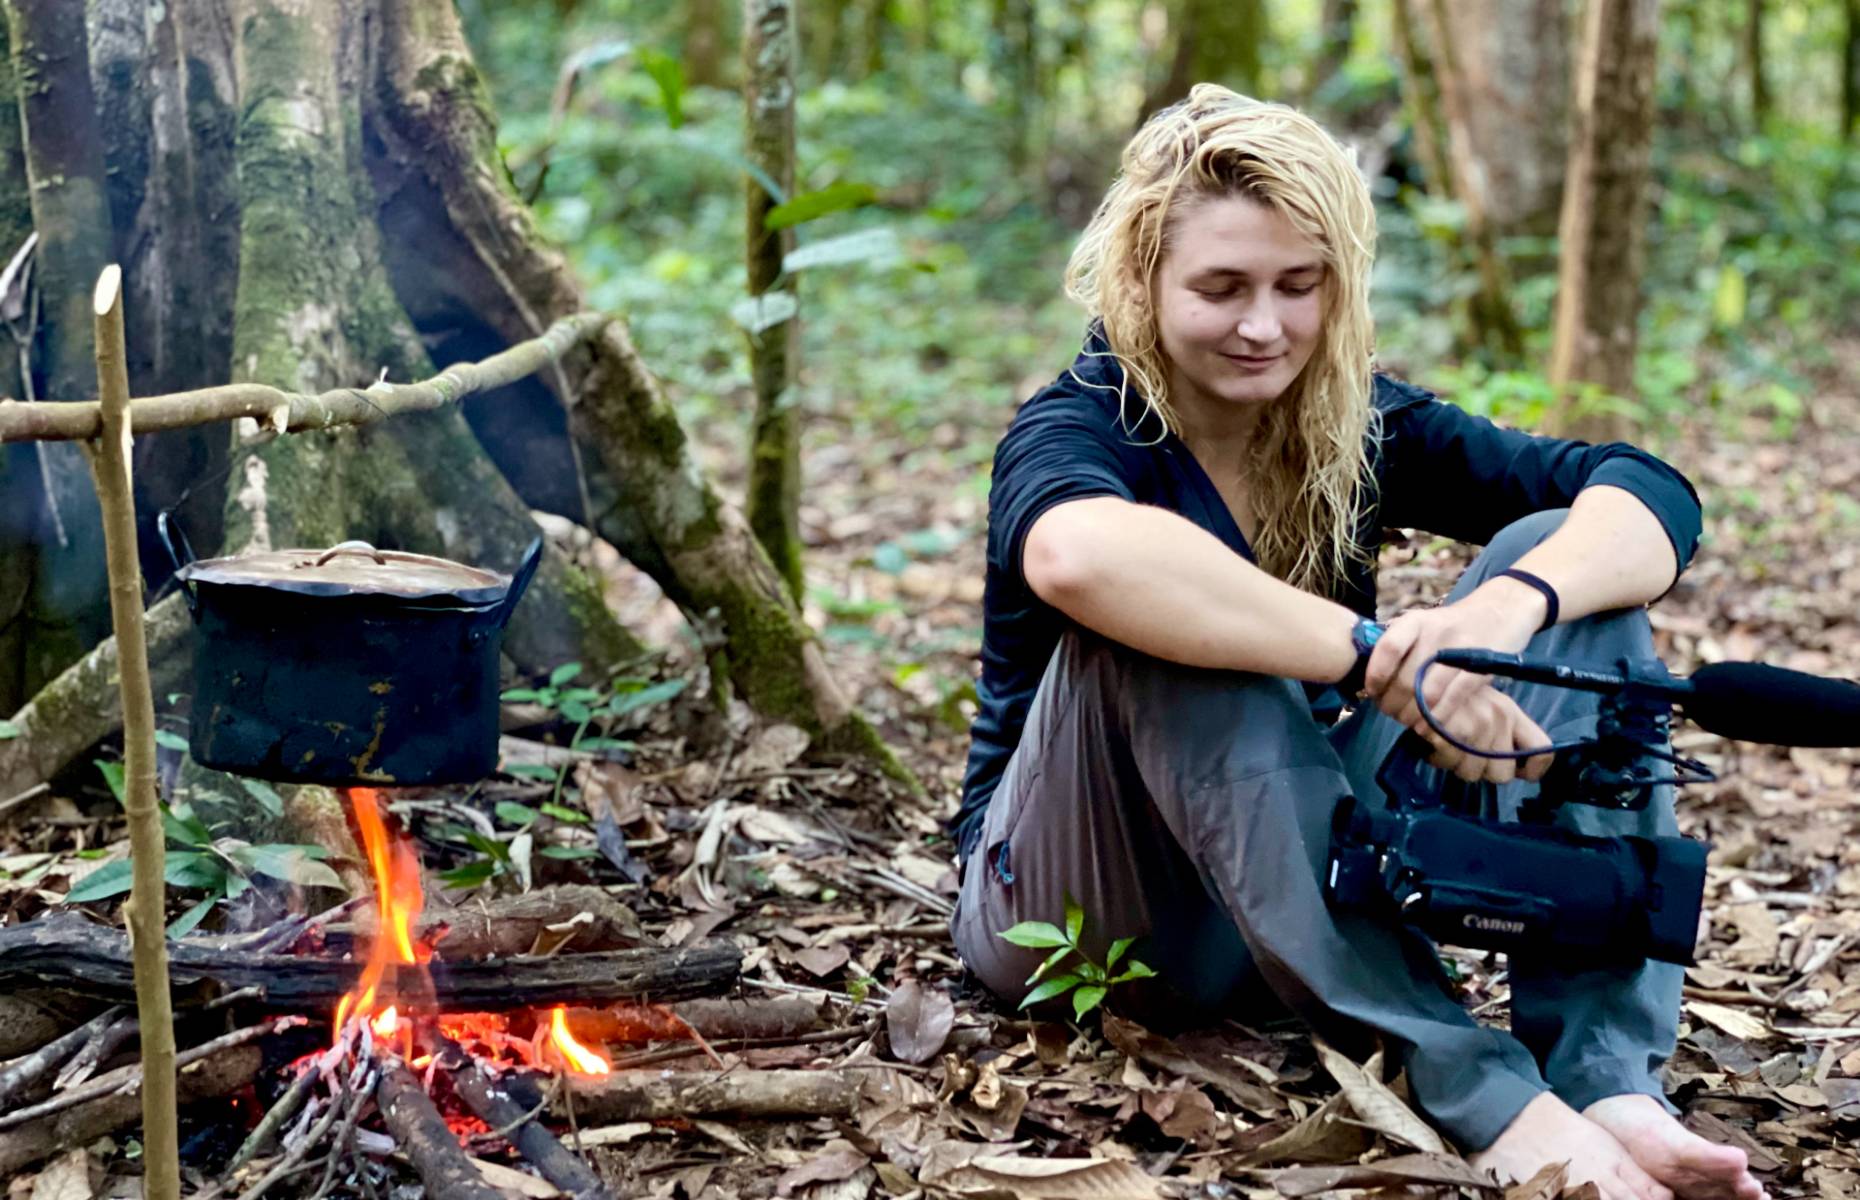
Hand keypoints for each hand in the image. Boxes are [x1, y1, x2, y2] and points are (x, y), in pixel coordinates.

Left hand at [1362, 580, 1553, 780]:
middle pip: (1405, 679)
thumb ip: (1400, 649)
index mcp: (1414, 621)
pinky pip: (1453, 699)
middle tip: (1392, 715)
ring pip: (1426, 694)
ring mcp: (1459, 649)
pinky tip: (1429, 726)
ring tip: (1409, 722)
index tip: (1372, 693)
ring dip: (1413, 715)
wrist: (1499, 610)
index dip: (1375, 676)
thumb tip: (1372, 684)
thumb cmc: (1451, 626)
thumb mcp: (1423, 626)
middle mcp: (1434, 632)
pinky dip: (1437, 717)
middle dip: (1393, 705)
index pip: (1387, 649)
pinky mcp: (1481, 667)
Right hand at [1409, 686, 1554, 783]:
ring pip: (1472, 773)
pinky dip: (1438, 758)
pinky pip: (1448, 764)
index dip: (1531, 770)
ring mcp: (1477, 725)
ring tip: (1445, 747)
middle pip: (1501, 774)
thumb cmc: (1450, 691)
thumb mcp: (1483, 704)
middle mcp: (1500, 718)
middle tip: (1464, 756)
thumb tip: (1509, 768)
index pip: (1542, 750)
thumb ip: (1498, 731)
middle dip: (1481, 771)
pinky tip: (1432, 745)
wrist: (1419, 674)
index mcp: (1512, 712)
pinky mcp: (1452, 731)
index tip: (1516, 771)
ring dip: (1455, 765)